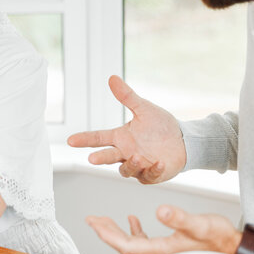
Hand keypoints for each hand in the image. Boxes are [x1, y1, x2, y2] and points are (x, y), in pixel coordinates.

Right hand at [67, 75, 185, 183]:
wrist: (183, 140)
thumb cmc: (161, 126)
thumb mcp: (144, 109)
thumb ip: (127, 96)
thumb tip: (112, 78)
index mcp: (121, 138)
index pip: (98, 138)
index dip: (84, 139)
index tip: (71, 140)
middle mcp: (126, 153)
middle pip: (108, 157)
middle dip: (100, 158)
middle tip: (92, 158)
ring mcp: (137, 166)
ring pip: (127, 169)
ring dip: (131, 164)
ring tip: (138, 157)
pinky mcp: (151, 175)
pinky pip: (148, 175)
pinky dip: (153, 170)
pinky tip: (159, 162)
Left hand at [86, 205, 241, 253]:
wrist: (236, 251)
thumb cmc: (219, 240)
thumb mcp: (200, 224)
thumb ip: (180, 218)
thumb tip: (161, 210)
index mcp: (162, 251)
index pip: (127, 246)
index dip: (109, 235)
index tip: (95, 224)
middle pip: (125, 246)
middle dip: (107, 233)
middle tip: (92, 220)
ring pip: (133, 245)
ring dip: (118, 232)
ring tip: (105, 220)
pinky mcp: (170, 249)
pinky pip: (146, 243)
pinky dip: (136, 231)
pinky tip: (134, 220)